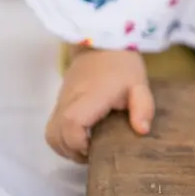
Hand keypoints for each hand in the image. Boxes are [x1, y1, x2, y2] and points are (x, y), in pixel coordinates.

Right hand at [45, 48, 153, 163]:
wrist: (103, 41)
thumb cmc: (122, 65)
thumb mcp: (139, 84)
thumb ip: (143, 107)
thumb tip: (142, 130)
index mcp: (89, 97)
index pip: (71, 124)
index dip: (79, 143)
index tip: (95, 150)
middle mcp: (69, 100)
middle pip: (56, 134)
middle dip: (72, 151)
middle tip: (93, 154)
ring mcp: (61, 100)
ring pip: (51, 133)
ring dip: (65, 147)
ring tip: (87, 148)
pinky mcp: (60, 100)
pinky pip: (53, 125)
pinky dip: (63, 138)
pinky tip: (81, 138)